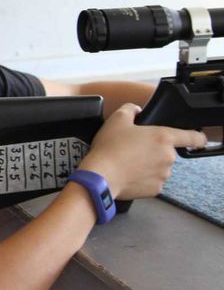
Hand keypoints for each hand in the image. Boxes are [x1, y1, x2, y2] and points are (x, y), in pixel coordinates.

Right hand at [80, 103, 206, 199]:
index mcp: (163, 138)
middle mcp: (168, 157)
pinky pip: (152, 181)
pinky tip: (128, 174)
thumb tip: (136, 110)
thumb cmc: (110, 147)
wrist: (101, 176)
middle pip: (167, 152)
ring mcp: (163, 175)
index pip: (193, 137)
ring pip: (159, 167)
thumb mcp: (117, 119)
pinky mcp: (155, 189)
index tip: (196, 139)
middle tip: (134, 148)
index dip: (197, 137)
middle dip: (154, 150)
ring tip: (128, 162)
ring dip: (149, 164)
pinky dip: (143, 178)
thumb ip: (130, 109)